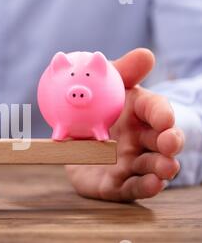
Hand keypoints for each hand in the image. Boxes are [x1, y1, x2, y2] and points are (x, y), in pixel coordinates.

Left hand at [66, 48, 184, 201]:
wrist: (72, 141)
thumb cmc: (94, 110)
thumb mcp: (104, 87)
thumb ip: (122, 72)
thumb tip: (146, 55)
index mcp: (138, 112)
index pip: (155, 110)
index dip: (161, 114)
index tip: (164, 118)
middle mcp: (141, 139)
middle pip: (161, 141)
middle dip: (170, 142)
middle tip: (169, 144)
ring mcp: (131, 163)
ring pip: (152, 167)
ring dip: (161, 168)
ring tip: (166, 168)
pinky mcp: (117, 184)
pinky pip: (131, 187)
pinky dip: (143, 187)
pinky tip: (153, 185)